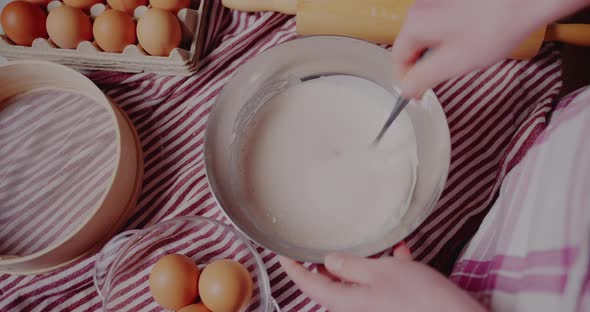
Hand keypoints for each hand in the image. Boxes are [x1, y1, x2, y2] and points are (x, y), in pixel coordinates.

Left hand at [279, 244, 484, 311]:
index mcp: (348, 303)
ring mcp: (377, 308)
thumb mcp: (381, 274)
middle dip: (330, 264)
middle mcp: (359, 308)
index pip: (309, 287)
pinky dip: (387, 269)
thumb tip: (329, 262)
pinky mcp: (395, 306)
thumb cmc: (421, 301)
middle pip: (333, 286)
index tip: (282, 256)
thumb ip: (351, 267)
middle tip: (324, 245)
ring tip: (371, 245)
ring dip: (363, 263)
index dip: (293, 270)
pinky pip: (383, 286)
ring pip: (360, 283)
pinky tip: (401, 254)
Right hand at [391, 0, 584, 97]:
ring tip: (464, 57)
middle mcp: (421, 7)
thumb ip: (422, 79)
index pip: (398, 59)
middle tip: (443, 78)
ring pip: (426, 34)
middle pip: (411, 45)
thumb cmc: (495, 27)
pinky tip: (472, 40)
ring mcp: (436, 0)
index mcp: (416, 24)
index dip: (406, 81)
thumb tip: (405, 89)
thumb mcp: (454, 64)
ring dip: (437, 51)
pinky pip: (440, 23)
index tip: (418, 94)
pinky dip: (448, 36)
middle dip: (423, 65)